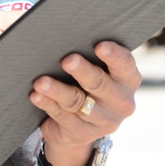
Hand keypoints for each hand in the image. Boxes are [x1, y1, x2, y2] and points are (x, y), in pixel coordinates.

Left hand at [29, 42, 139, 165]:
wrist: (77, 125)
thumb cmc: (85, 84)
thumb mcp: (95, 70)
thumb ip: (88, 54)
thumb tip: (62, 32)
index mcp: (128, 80)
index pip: (125, 65)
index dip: (114, 55)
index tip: (99, 46)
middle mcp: (121, 102)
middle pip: (99, 84)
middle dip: (82, 71)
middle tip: (67, 60)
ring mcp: (104, 121)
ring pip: (77, 102)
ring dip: (57, 90)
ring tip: (40, 81)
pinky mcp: (84, 133)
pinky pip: (62, 116)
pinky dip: (47, 104)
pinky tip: (36, 95)